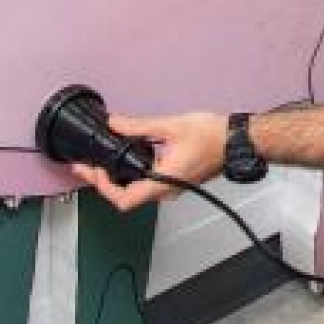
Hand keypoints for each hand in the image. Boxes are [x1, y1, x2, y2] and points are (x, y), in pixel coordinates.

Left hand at [72, 110, 224, 211]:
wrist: (237, 142)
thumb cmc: (213, 138)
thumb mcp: (171, 127)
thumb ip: (138, 127)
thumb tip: (115, 124)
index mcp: (163, 182)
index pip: (124, 199)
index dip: (102, 187)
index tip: (91, 170)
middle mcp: (166, 191)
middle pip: (126, 198)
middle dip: (103, 182)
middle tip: (87, 166)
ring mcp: (171, 188)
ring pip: (137, 192)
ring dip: (116, 179)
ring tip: (100, 163)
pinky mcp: (175, 181)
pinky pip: (148, 184)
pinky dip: (131, 174)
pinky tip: (126, 157)